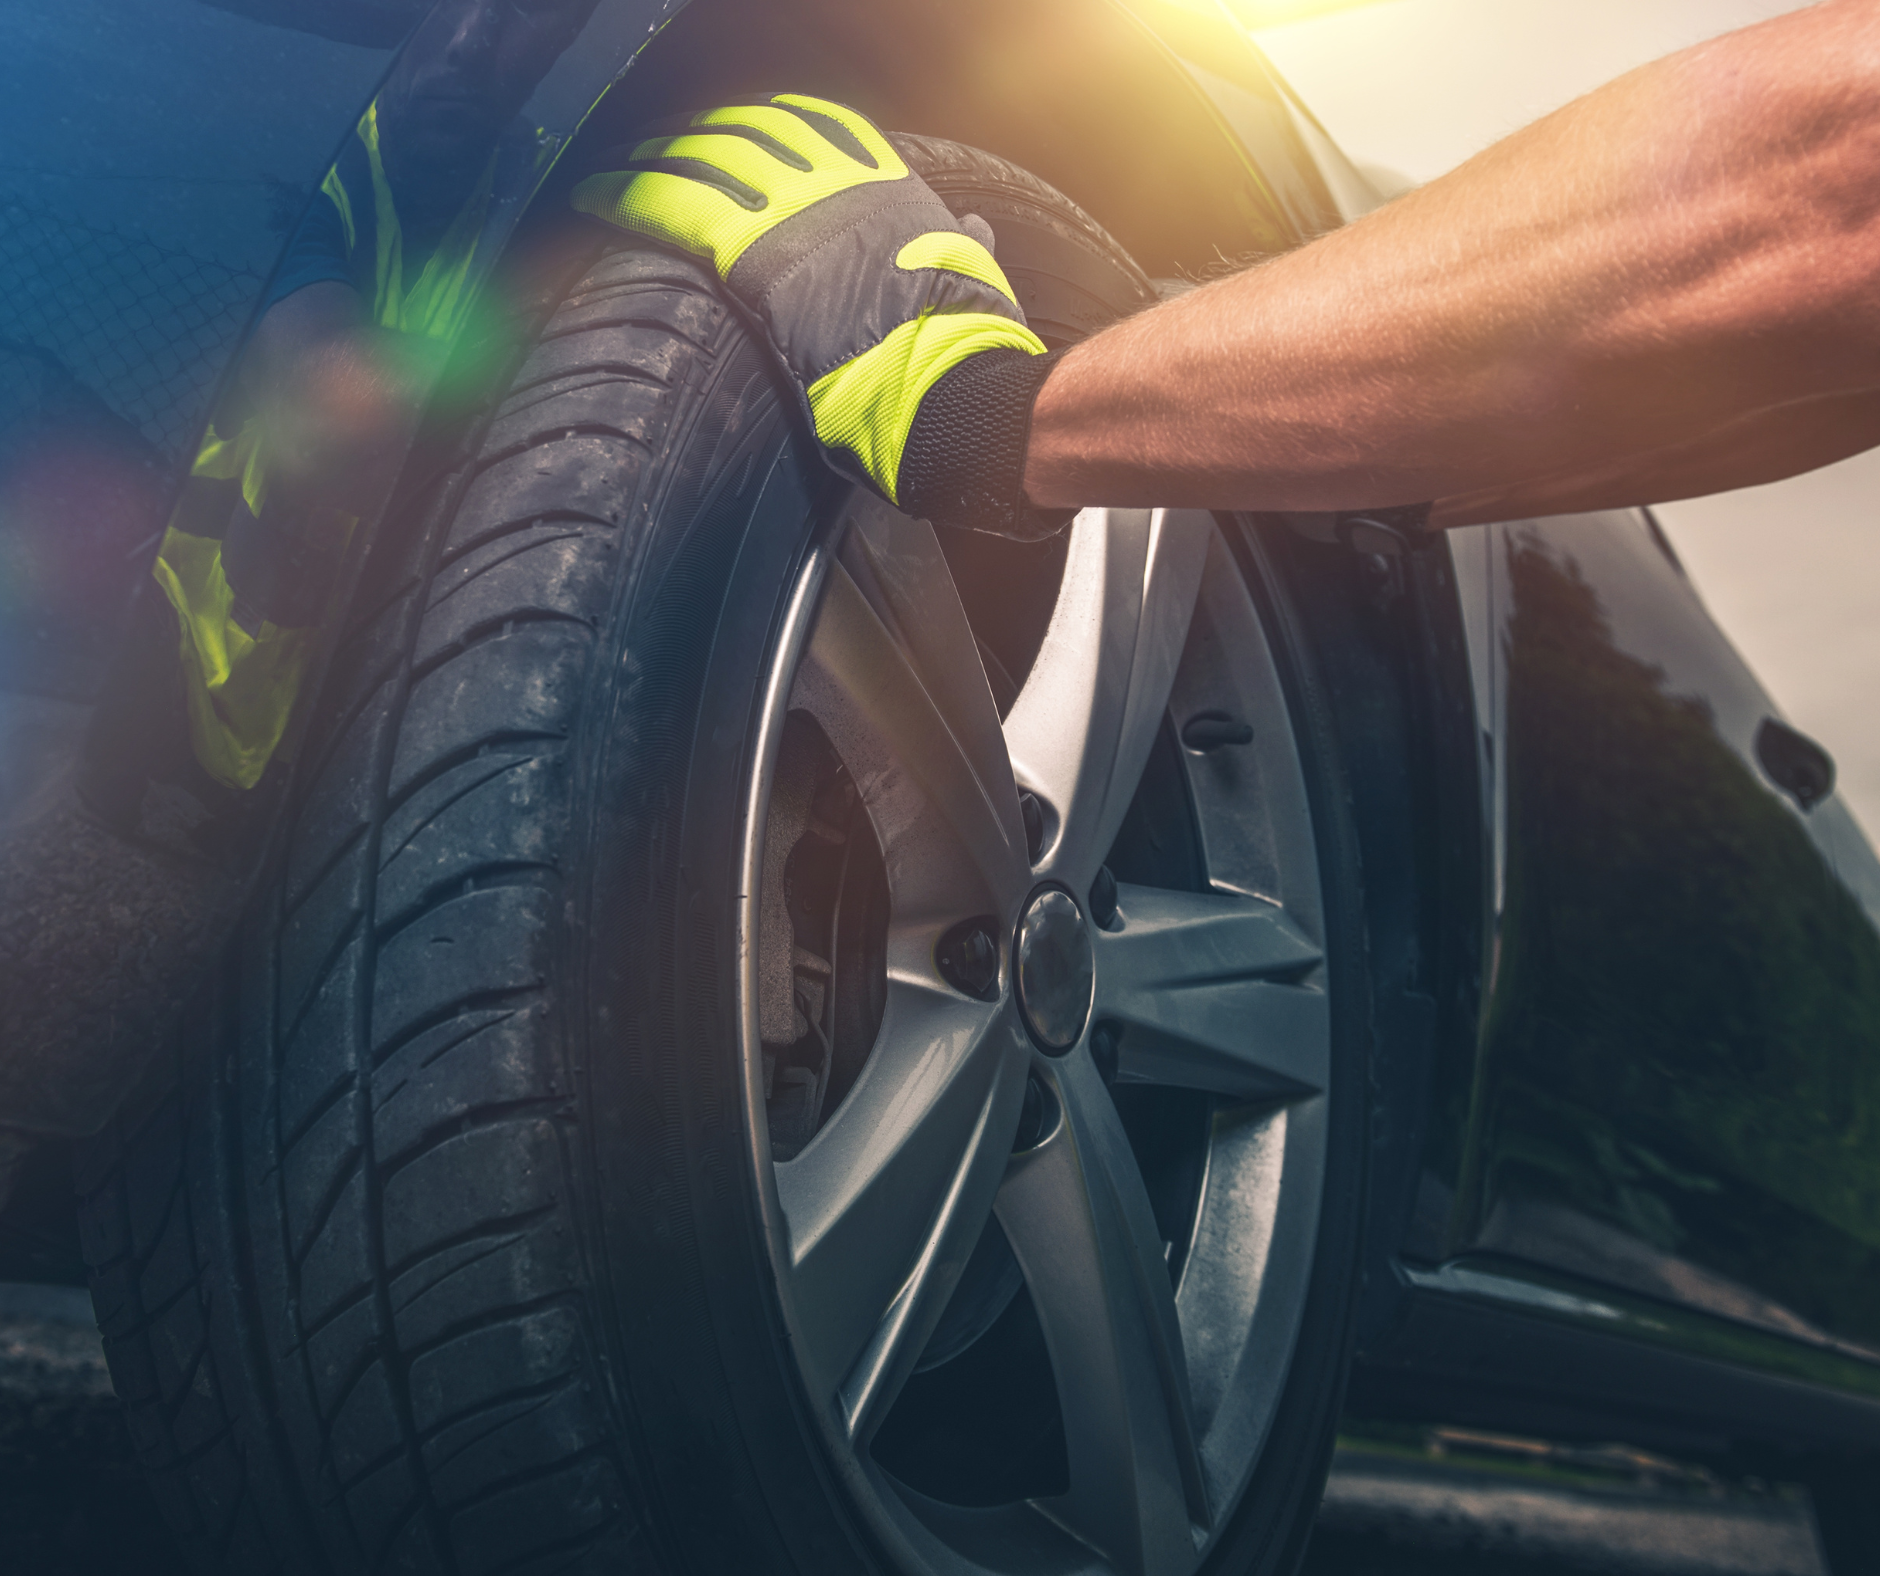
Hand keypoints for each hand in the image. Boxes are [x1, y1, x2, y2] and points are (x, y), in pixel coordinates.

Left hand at [572, 94, 1056, 523]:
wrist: (946, 373)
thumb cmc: (964, 343)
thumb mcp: (974, 273)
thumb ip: (965, 244)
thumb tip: (978, 231)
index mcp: (886, 184)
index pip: (815, 125)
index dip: (766, 121)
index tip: (736, 126)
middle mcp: (836, 181)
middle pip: (747, 130)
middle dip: (697, 134)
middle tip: (656, 145)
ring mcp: (792, 208)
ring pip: (701, 157)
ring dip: (649, 158)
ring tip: (613, 168)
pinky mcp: (752, 250)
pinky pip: (672, 203)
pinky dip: (625, 193)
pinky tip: (593, 194)